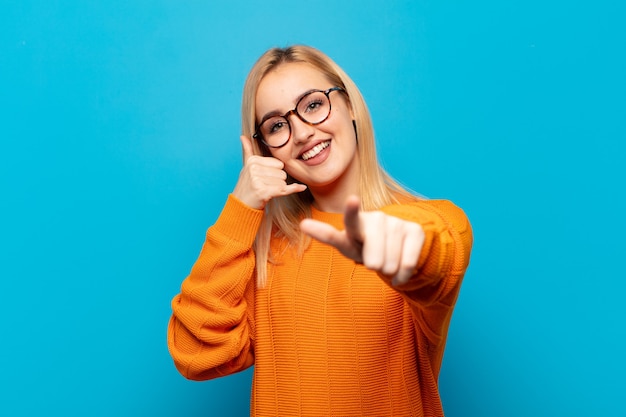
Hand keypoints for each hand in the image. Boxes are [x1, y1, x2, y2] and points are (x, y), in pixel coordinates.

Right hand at [232, 135, 306, 209]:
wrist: (241, 206)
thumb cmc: (247, 186)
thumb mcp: (246, 167)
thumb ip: (248, 151)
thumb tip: (243, 137)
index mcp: (253, 161)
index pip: (278, 164)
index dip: (275, 173)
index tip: (265, 178)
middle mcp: (254, 169)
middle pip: (282, 173)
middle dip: (277, 181)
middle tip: (265, 186)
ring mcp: (257, 180)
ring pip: (283, 182)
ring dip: (278, 189)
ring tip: (266, 191)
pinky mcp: (263, 191)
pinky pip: (284, 189)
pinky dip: (293, 190)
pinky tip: (300, 188)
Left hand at [299, 195, 424, 285]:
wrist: (394, 249)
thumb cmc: (363, 246)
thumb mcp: (346, 244)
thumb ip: (327, 235)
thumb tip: (302, 223)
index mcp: (356, 223)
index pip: (352, 219)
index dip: (352, 210)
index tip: (353, 199)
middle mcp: (377, 219)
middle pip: (373, 259)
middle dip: (374, 266)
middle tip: (373, 259)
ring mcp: (397, 223)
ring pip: (390, 264)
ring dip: (388, 269)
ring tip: (386, 260)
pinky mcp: (415, 230)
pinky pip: (407, 264)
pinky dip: (402, 274)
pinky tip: (399, 269)